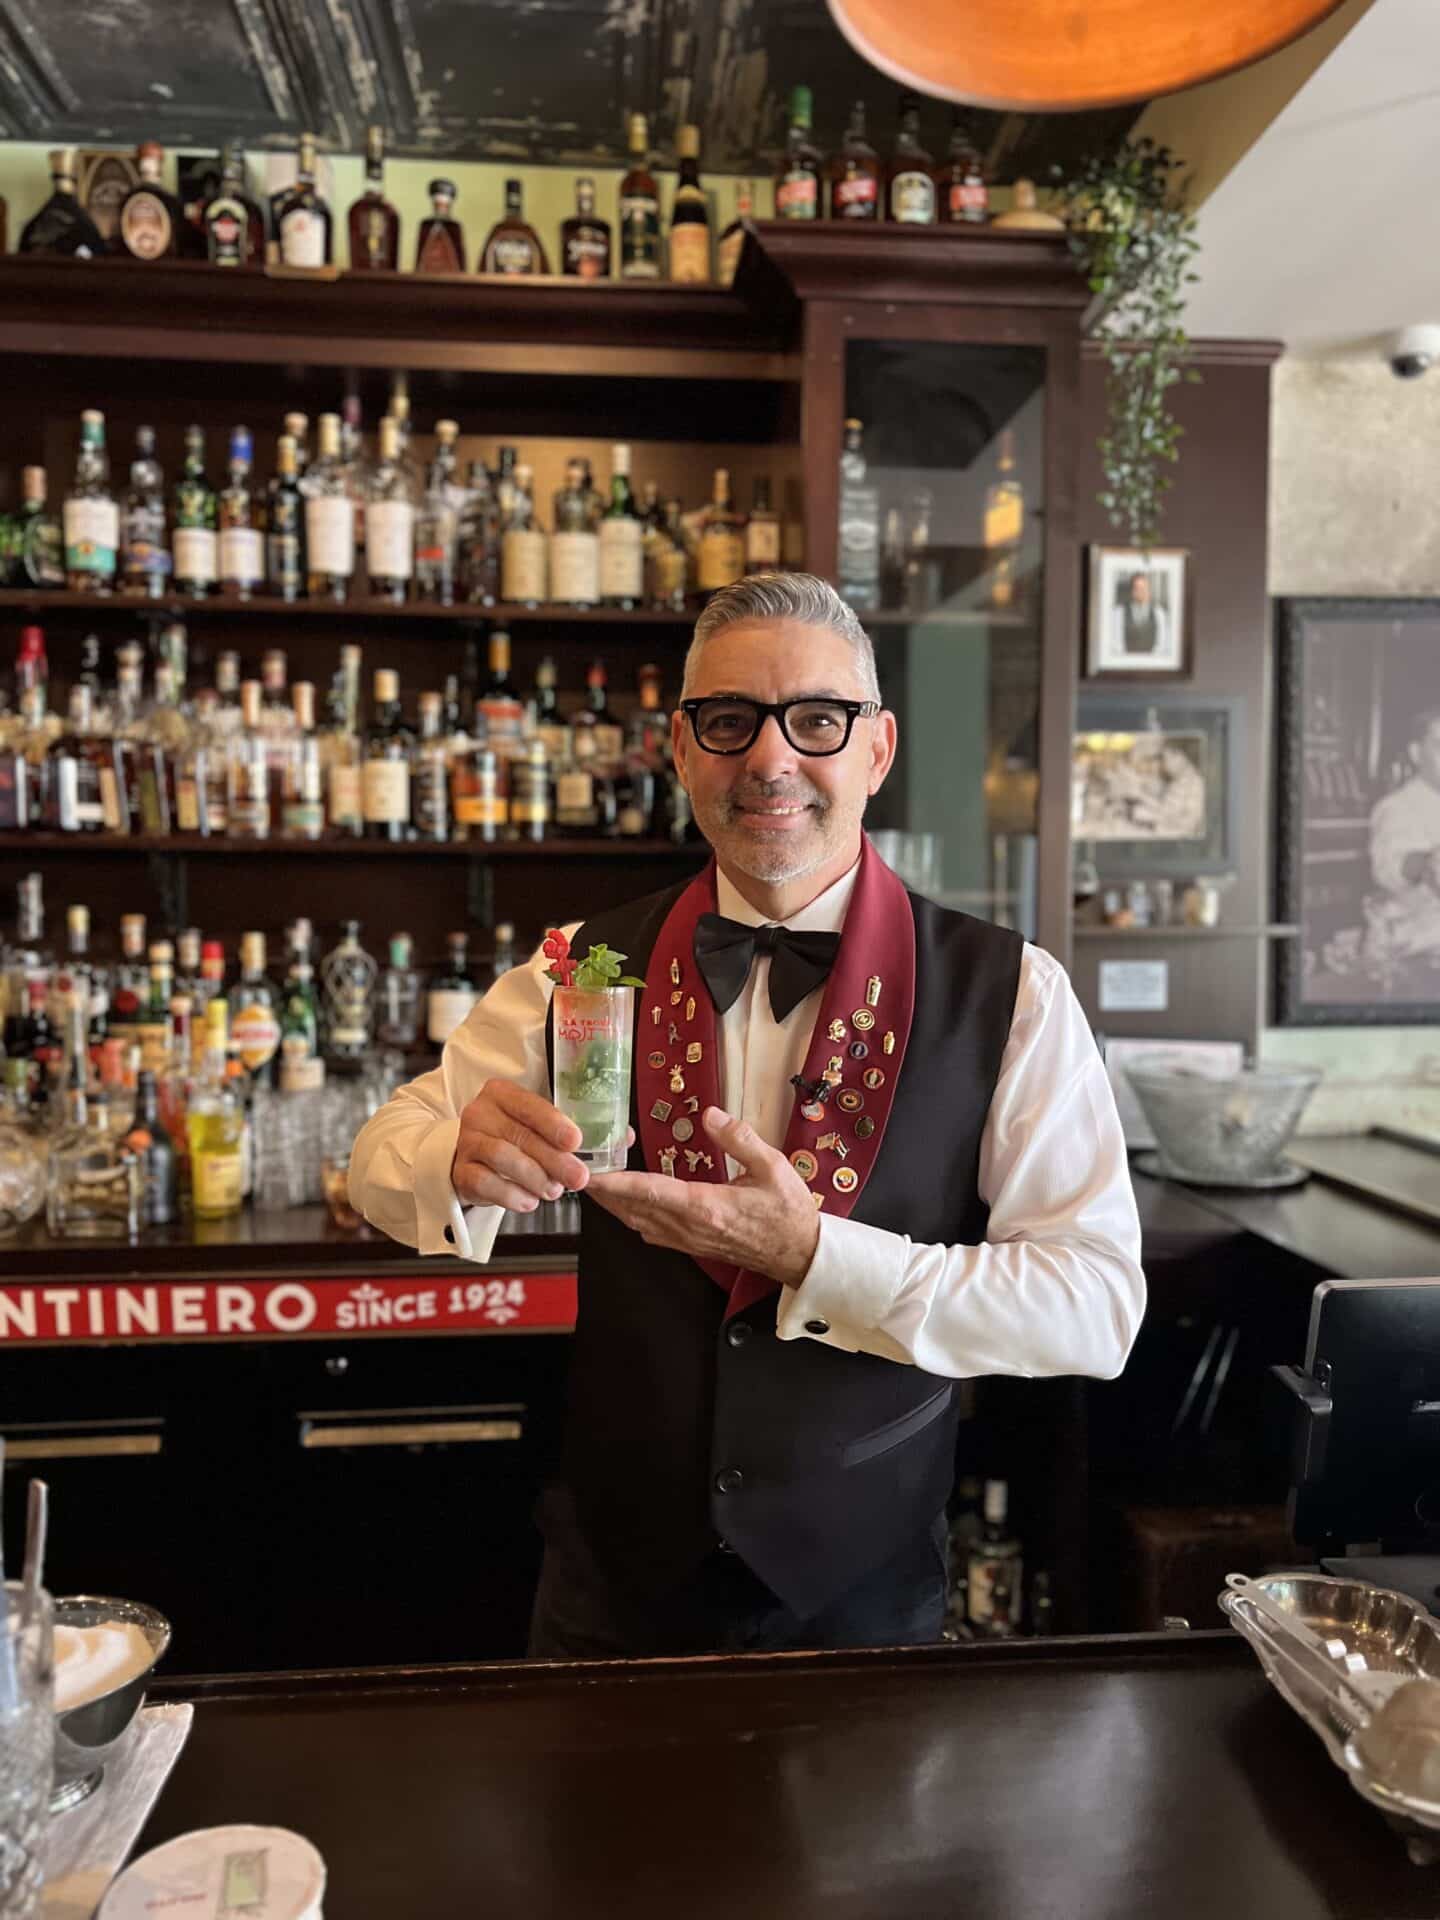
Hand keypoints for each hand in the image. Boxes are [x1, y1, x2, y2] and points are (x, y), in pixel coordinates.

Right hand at [451, 1079, 632, 1213]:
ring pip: (502, 1158)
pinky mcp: (460, 1171)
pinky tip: (530, 1201)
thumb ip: (576, 1130)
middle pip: (519, 1135)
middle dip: (554, 1159)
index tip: (576, 1141)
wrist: (474, 1159)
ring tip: (554, 1191)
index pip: (528, 1104)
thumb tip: (625, 1136)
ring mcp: (467, 1142)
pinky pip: (485, 1183)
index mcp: (502, 1093)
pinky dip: (511, 1195)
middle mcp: (480, 1112)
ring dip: (534, 1177)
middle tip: (578, 1177)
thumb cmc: (515, 1138)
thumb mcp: (541, 1127)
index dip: (553, 1123)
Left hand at [587, 1107, 820, 1287]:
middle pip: (633, 1209)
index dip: (616, 1182)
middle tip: (579, 1170)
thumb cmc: (788, 1212)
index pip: (650, 1191)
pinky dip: (632, 1217)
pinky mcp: (692, 1246)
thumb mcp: (773, 1166)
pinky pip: (652, 1232)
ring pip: (638, 1223)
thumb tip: (709, 1114)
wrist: (800, 1254)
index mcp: (706, 1206)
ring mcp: (689, 1240)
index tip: (590, 1173)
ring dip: (614, 1205)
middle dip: (604, 1192)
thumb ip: (739, 1139)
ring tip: (596, 1183)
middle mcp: (690, 1227)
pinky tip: (628, 1205)